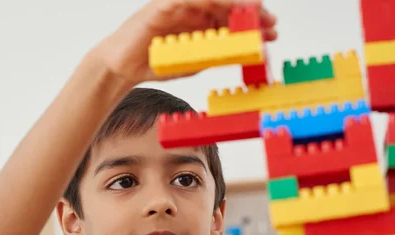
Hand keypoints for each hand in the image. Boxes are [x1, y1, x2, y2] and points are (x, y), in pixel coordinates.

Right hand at [96, 0, 277, 84]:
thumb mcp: (194, 61)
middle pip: (225, 5)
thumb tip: (243, 51)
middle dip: (250, 14)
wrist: (122, 68)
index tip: (271, 30)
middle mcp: (190, 10)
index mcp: (198, 23)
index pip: (229, 18)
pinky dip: (210, 0)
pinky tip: (227, 5)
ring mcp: (177, 5)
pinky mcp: (162, 5)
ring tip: (256, 12)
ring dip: (235, 5)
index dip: (251, 23)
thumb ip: (216, 53)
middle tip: (271, 23)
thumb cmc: (155, 64)